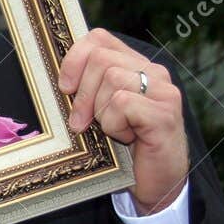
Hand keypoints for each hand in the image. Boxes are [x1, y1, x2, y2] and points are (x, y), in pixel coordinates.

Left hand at [58, 29, 189, 213]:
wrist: (157, 185)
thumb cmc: (126, 151)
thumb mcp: (101, 113)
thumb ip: (88, 90)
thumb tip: (58, 79)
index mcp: (137, 67)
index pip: (99, 38)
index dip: (75, 58)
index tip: (65, 88)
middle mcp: (154, 73)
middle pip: (101, 58)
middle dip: (82, 93)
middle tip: (81, 123)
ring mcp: (163, 92)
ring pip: (112, 80)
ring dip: (101, 113)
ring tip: (114, 132)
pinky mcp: (165, 114)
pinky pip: (122, 103)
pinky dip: (115, 125)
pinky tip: (128, 139)